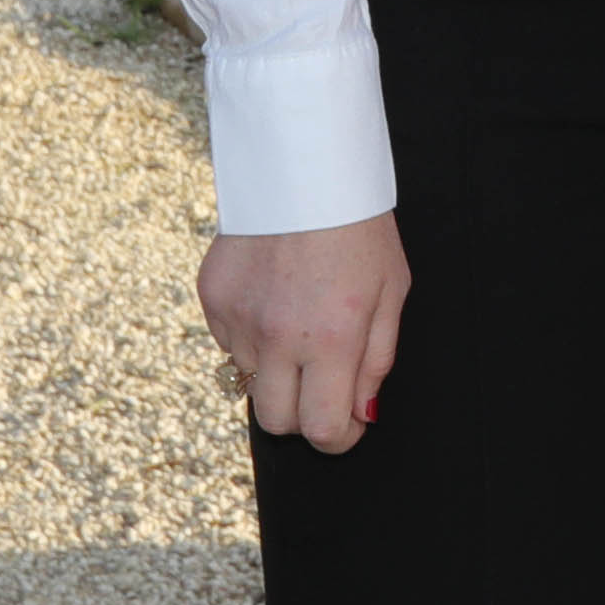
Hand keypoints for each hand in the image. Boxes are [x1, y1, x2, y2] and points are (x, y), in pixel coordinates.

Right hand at [203, 213, 413, 450]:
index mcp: (332, 338)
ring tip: (298, 320)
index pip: (322, 429)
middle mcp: (279, 336)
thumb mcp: (392, 292)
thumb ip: (376, 361)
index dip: (338, 437)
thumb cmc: (360, 228)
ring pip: (249, 380)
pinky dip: (249, 335)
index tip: (346, 425)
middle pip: (277, 421)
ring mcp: (238, 318)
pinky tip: (272, 297)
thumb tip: (360, 415)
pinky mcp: (212, 297)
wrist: (305, 166)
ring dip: (274, 369)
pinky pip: (226, 343)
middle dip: (303, 414)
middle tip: (321, 383)